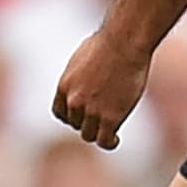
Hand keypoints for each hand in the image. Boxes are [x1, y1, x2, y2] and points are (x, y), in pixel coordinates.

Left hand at [52, 28, 151, 150]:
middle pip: (76, 124)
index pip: (61, 113)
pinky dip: (109, 143)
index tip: (84, 115)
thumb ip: (80, 75)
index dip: (72, 116)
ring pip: (89, 135)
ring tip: (110, 130)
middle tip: (103, 117)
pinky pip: (105, 140)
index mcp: (64, 87)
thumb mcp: (83, 58)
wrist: (125, 43)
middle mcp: (74, 101)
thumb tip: (85, 79)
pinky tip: (115, 139)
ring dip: (99, 132)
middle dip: (88, 121)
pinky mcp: (111, 118)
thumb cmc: (109, 44)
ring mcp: (92, 111)